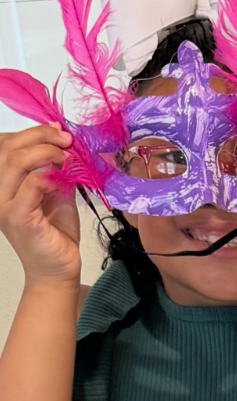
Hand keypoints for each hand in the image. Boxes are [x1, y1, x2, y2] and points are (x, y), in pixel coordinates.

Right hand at [0, 124, 80, 285]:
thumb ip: (54, 167)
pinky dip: (50, 177)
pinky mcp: (17, 218)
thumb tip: (61, 139)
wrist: (58, 268)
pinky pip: (31, 185)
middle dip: (40, 136)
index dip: (32, 131)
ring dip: (46, 152)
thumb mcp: (56, 191)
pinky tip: (63, 181)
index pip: (6, 144)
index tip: (58, 132)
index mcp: (3, 182)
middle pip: (8, 147)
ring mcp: (4, 205)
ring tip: (67, 158)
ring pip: (15, 161)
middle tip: (66, 141)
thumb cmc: (55, 233)